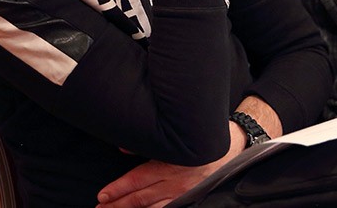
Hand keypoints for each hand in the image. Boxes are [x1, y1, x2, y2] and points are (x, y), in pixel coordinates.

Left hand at [96, 123, 244, 207]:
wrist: (235, 146)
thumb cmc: (202, 137)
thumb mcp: (175, 135)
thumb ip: (147, 142)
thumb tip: (122, 149)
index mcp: (170, 164)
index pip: (138, 180)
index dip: (119, 188)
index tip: (102, 195)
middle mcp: (176, 182)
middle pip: (141, 198)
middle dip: (119, 205)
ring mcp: (185, 194)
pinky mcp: (193, 199)